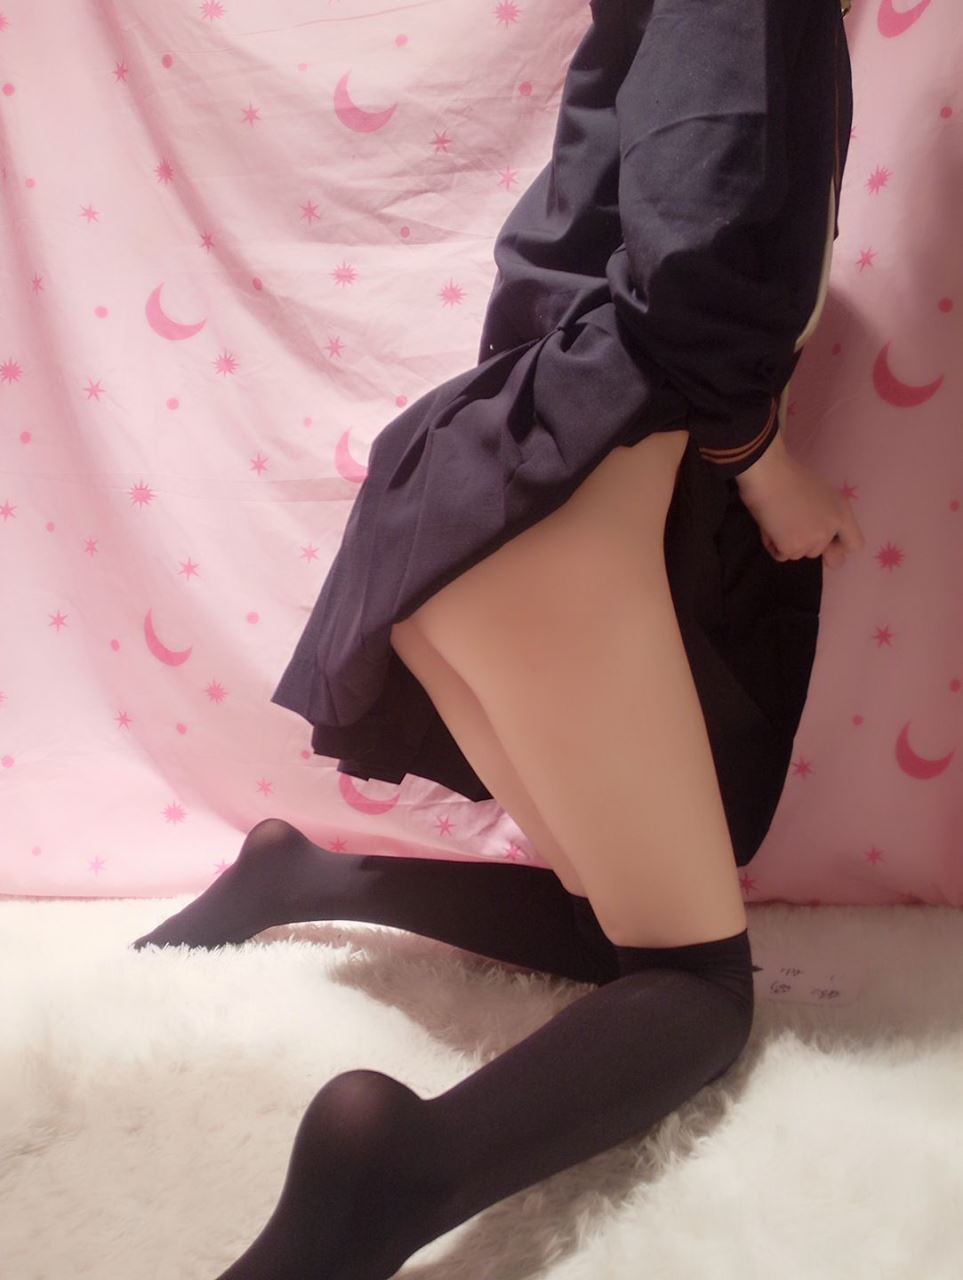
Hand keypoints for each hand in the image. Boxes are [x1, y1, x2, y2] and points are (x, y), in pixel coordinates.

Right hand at [735, 441, 865, 569]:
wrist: (770, 475)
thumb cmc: (790, 478)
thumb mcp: (821, 495)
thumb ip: (826, 515)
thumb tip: (821, 540)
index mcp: (842, 513)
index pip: (854, 545)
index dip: (839, 548)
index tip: (826, 544)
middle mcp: (831, 529)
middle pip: (818, 551)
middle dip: (804, 543)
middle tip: (791, 525)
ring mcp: (813, 540)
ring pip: (798, 554)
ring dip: (786, 543)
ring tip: (777, 520)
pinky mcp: (792, 548)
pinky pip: (781, 556)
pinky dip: (772, 545)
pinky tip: (769, 526)